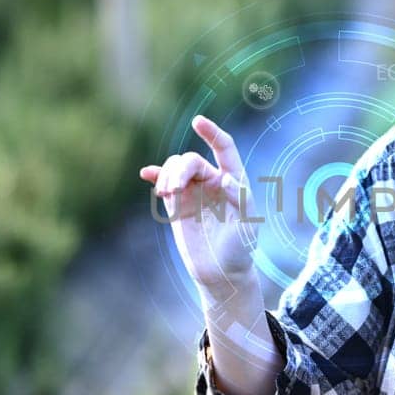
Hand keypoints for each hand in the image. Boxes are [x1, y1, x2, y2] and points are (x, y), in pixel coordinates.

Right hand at [140, 114, 260, 298]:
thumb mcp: (247, 225)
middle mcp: (212, 181)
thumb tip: (225, 178)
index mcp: (233, 181)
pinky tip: (146, 174)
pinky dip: (156, 175)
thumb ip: (239, 199)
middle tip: (173, 189)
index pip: (224, 148)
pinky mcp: (178, 205)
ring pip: (176, 168)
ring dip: (168, 174)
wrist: (221, 272)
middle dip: (180, 170)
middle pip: (191, 161)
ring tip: (166, 193)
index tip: (198, 122)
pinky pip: (165, 183)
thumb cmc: (240, 248)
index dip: (212, 133)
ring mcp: (193, 192)